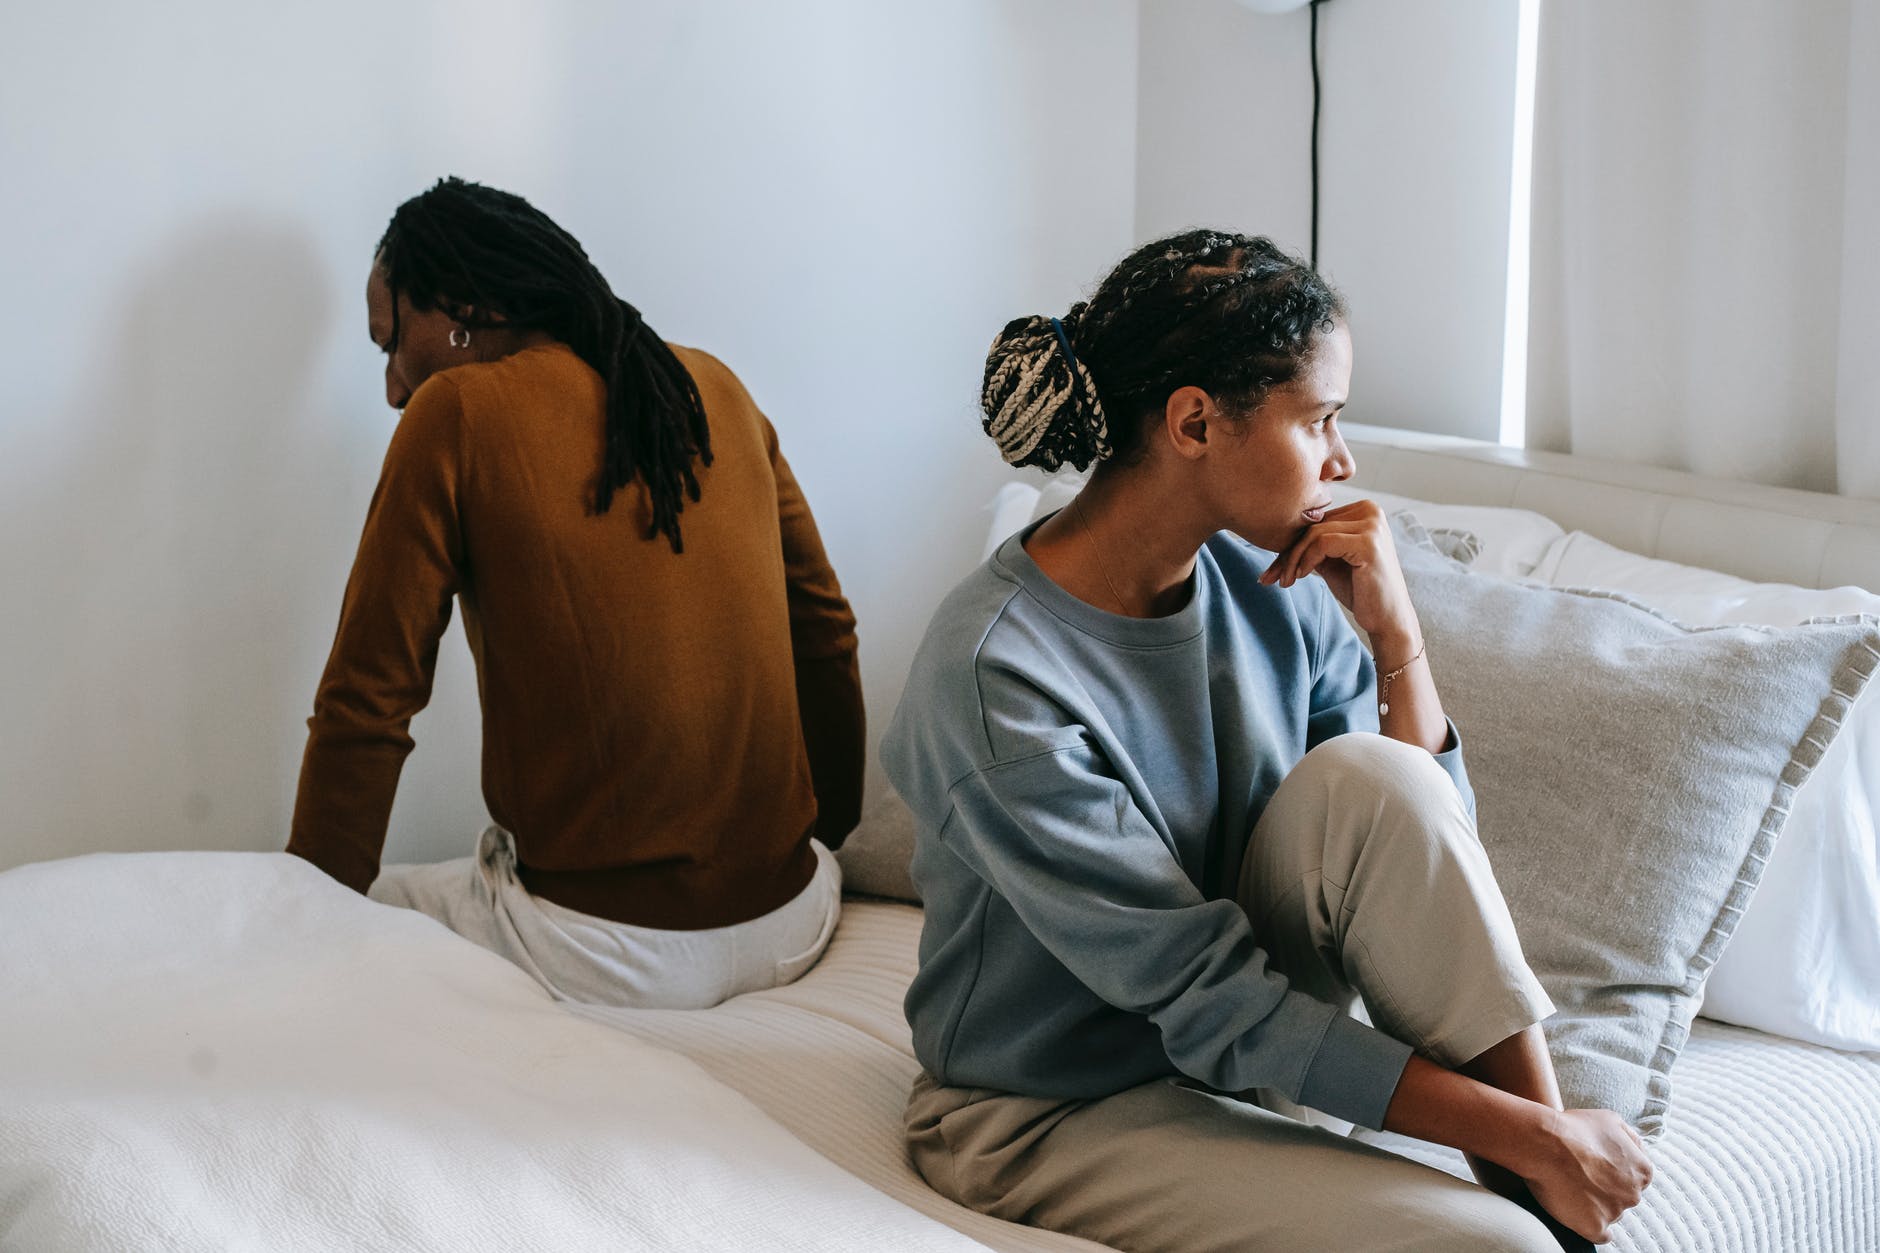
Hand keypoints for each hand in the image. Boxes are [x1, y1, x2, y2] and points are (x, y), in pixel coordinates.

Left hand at [1258, 500, 1414, 640]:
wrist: (1387, 619)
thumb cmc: (1359, 589)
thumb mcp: (1331, 559)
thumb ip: (1313, 543)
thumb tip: (1275, 534)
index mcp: (1363, 510)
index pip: (1316, 520)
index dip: (1291, 544)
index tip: (1273, 568)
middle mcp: (1371, 511)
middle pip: (1313, 525)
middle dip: (1287, 553)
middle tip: (1271, 577)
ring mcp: (1372, 525)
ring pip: (1314, 533)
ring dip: (1293, 559)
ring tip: (1286, 581)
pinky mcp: (1368, 542)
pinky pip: (1323, 543)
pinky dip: (1307, 560)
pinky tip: (1302, 576)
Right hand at [1520, 1108, 1653, 1242]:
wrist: (1543, 1143)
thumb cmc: (1574, 1127)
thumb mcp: (1610, 1119)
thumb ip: (1631, 1139)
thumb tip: (1638, 1150)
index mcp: (1642, 1171)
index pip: (1635, 1180)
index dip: (1613, 1173)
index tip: (1596, 1168)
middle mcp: (1634, 1195)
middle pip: (1623, 1198)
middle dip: (1606, 1190)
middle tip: (1581, 1177)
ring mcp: (1614, 1213)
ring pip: (1610, 1215)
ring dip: (1595, 1206)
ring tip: (1571, 1188)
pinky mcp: (1594, 1227)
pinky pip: (1600, 1236)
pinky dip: (1590, 1227)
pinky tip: (1578, 1214)